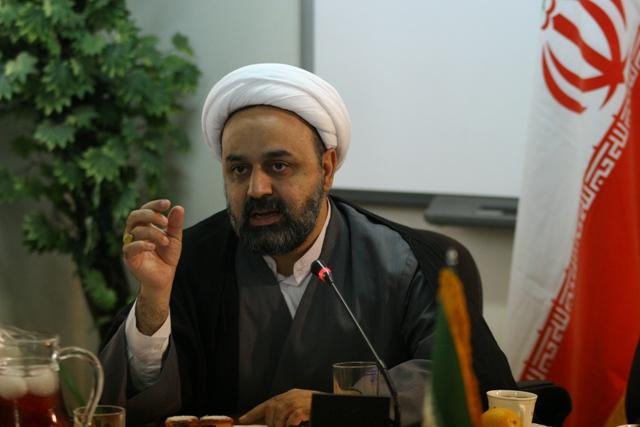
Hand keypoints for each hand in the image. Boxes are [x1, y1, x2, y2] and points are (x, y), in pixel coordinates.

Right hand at [122, 199, 183, 333]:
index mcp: (145, 225)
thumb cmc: (167, 256)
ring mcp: (130, 244)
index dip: (154, 204)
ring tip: (166, 241)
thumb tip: (179, 207)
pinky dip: (142, 244)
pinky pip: (130, 247)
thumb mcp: (174, 238)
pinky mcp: (129, 257)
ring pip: (135, 231)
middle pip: (135, 216)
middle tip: (165, 222)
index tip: (167, 203)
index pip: (145, 209)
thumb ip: (175, 224)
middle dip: (150, 215)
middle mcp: (134, 232)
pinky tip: (153, 246)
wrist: (164, 278)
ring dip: (153, 233)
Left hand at [238, 389, 314, 426]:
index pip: (267, 403)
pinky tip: (294, 426)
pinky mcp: (305, 408)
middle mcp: (292, 395)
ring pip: (279, 414)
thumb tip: (272, 423)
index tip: (242, 420)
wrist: (335, 406)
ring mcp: (299, 400)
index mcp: (289, 395)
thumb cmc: (317, 409)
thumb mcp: (300, 410)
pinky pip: (291, 419)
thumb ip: (287, 414)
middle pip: (271, 408)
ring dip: (279, 426)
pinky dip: (290, 425)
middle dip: (270, 423)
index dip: (253, 412)